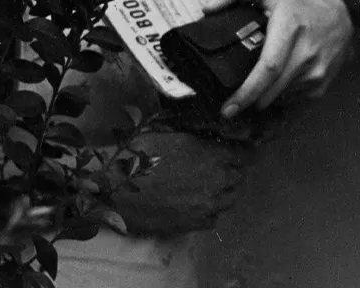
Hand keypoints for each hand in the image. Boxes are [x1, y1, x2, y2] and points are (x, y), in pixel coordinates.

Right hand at [116, 129, 249, 235]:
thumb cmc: (138, 157)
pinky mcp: (194, 224)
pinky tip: (195, 204)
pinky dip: (209, 211)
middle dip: (230, 171)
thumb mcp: (169, 135)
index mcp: (211, 154)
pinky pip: (213, 218)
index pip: (244, 154)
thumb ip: (196, 137)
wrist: (115, 190)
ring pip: (229, 199)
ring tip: (205, 187)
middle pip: (238, 176)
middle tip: (215, 169)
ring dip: (222, 192)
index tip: (234, 152)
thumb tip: (210, 135)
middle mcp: (215, 180)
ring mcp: (206, 204)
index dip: (240, 152)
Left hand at [202, 0, 354, 117]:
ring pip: (279, 96)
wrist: (341, 19)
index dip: (246, 91)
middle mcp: (307, 52)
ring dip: (264, 97)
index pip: (268, 68)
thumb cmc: (299, 4)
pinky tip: (276, 82)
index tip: (227, 107)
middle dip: (248, 101)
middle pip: (271, 90)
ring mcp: (317, 72)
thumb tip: (207, 7)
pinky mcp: (321, 85)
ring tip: (255, 87)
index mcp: (290, 28)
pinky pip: (291, 99)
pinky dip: (278, 95)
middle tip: (230, 106)